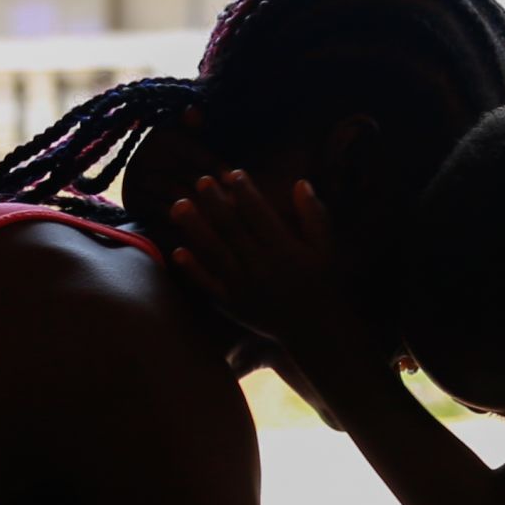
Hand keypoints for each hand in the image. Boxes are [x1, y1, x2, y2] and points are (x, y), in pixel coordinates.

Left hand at [164, 169, 390, 379]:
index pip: (260, 214)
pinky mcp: (233, 305)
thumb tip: (300, 183)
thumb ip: (314, 216)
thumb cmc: (323, 284)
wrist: (315, 330)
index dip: (245, 192)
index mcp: (285, 250)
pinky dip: (193, 269)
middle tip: (201, 181)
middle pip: (233, 229)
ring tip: (179, 206)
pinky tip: (178, 251)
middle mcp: (262, 266)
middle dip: (216, 203)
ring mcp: (245, 287)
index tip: (232, 173)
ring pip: (215, 252)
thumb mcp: (325, 249)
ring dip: (196, 228)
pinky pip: (210, 285)